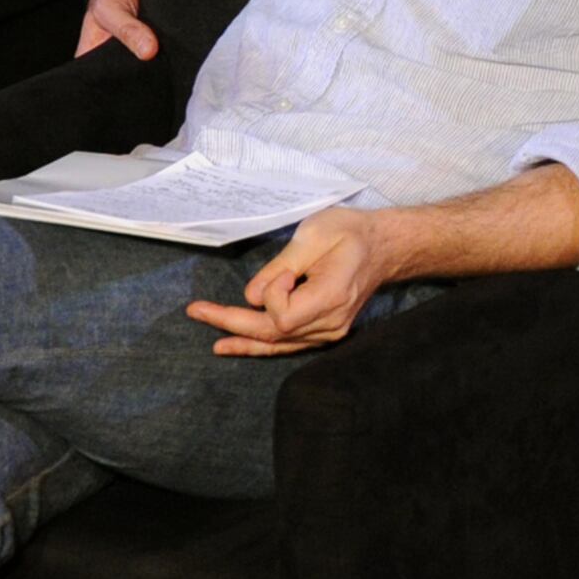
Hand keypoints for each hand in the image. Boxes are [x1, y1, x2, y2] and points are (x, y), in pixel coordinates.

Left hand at [186, 206, 402, 356]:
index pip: (283, 316)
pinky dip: (259, 343)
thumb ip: (280, 267)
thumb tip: (250, 296)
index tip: (284, 270)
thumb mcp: (314, 236)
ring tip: (210, 336)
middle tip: (196, 311)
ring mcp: (330, 331)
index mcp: (332, 297)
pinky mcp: (324, 331)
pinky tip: (234, 345)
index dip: (272, 294)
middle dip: (231, 323)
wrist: (383, 246)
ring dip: (241, 338)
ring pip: (277, 343)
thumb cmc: (350, 233)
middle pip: (273, 334)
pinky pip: (287, 343)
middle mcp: (331, 323)